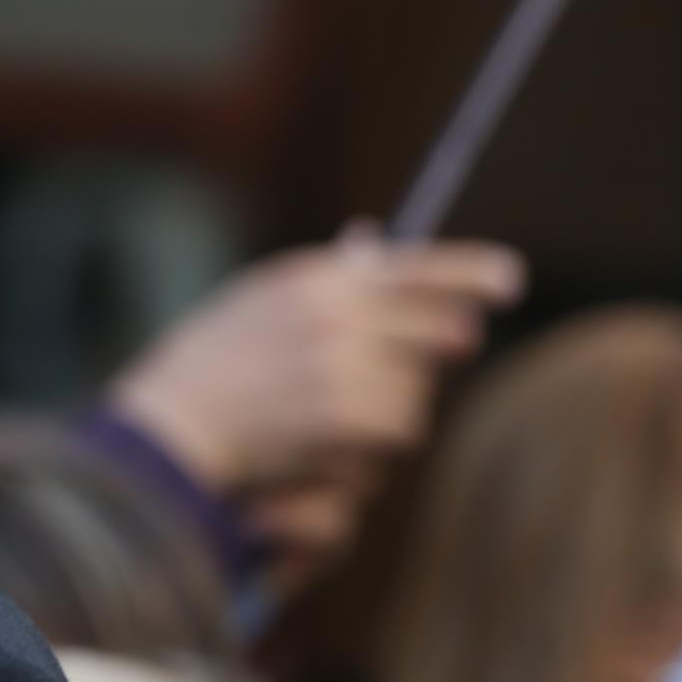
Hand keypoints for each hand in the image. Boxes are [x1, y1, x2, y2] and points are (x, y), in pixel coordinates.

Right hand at [107, 229, 523, 494]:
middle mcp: (334, 316)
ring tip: (329, 413)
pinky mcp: (347, 417)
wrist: (170, 429)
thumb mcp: (258, 300)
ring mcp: (343, 366)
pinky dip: (375, 443)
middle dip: (436, 350)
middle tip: (426, 361)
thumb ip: (325, 276)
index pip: (411, 267)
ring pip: (418, 390)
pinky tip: (327, 441)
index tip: (510, 280)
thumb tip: (374, 238)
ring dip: (392, 407)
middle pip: (436, 331)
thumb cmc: (209, 366)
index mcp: (314, 280)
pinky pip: (400, 429)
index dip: (468, 273)